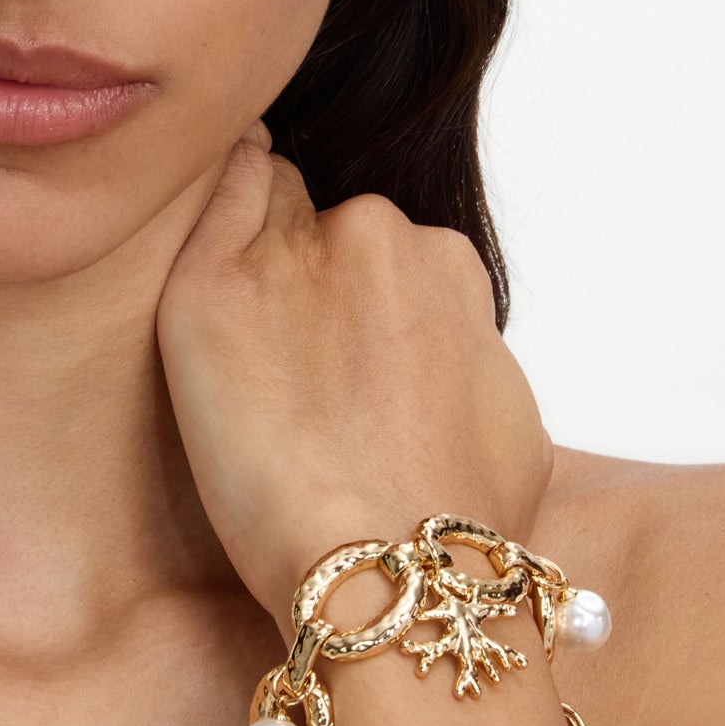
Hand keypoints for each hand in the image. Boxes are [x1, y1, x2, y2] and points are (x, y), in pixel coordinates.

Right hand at [155, 121, 554, 629]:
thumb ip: (232, 200)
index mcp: (369, 225)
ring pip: (408, 335)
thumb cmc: (274, 455)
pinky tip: (383, 478)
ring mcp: (490, 346)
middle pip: (357, 273)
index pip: (295, 220)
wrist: (386, 588)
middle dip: (325, 319)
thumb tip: (254, 137)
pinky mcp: (520, 425)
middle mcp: (444, 265)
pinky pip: (452, 404)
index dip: (260, 282)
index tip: (249, 346)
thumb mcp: (203, 305)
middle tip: (286, 405)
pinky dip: (420, 427)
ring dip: (375, 370)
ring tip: (335, 449)